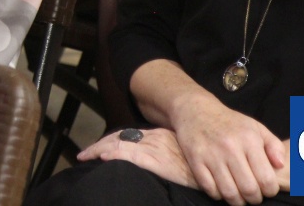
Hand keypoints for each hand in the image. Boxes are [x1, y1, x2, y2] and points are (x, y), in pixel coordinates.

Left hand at [79, 127, 194, 188]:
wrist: (219, 168)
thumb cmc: (203, 164)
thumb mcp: (185, 154)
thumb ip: (170, 153)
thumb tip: (160, 160)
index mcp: (159, 136)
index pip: (128, 136)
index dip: (111, 141)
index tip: (98, 149)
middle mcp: (154, 138)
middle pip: (120, 138)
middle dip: (100, 145)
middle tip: (84, 155)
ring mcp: (155, 148)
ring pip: (120, 144)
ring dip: (99, 150)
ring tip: (86, 157)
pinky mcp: (157, 160)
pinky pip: (130, 155)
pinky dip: (114, 154)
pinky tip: (103, 158)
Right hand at [167, 95, 284, 203]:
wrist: (196, 109)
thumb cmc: (230, 123)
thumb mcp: (256, 127)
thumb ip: (274, 146)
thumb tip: (280, 166)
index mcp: (249, 139)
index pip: (267, 179)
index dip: (270, 191)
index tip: (266, 189)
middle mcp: (230, 147)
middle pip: (249, 189)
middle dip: (254, 198)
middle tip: (253, 195)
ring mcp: (210, 154)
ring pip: (229, 192)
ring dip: (237, 200)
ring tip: (239, 196)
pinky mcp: (195, 159)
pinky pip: (209, 188)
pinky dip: (217, 194)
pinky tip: (221, 188)